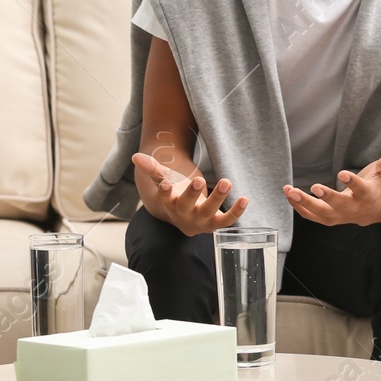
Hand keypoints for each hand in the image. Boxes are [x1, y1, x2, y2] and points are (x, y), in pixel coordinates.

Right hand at [132, 152, 247, 236]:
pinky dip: (236, 212)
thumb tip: (136, 156)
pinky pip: (226, 221)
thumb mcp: (163, 181)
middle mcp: (183, 214)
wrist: (181, 217)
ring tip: (227, 182)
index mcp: (169, 203)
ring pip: (209, 213)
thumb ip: (152, 168)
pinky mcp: (215, 223)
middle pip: (187, 206)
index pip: (165, 198)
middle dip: (192, 194)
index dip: (165, 192)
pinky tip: (245, 199)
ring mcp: (200, 221)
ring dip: (218, 198)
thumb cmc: (174, 194)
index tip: (166, 184)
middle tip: (198, 180)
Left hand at [284, 141, 380, 226]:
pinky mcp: (328, 218)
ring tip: (290, 191)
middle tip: (314, 187)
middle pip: (340, 206)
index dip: (353, 183)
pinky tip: (288, 194)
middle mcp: (354, 209)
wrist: (376, 209)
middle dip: (327, 198)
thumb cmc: (378, 185)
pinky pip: (312, 215)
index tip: (342, 173)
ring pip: (321, 214)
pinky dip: (299, 207)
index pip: (361, 190)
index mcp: (369, 196)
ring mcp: (340, 216)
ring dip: (305, 203)